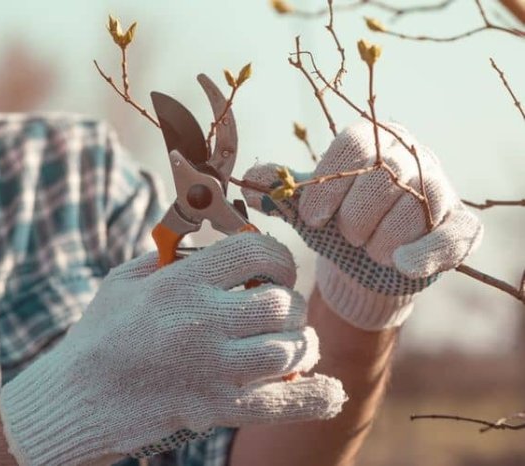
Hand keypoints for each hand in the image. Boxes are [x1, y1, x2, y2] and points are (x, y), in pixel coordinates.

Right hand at [0, 233, 345, 465]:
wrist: (78, 397)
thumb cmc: (100, 333)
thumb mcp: (124, 280)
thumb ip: (170, 257)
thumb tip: (213, 243)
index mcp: (181, 284)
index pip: (256, 253)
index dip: (277, 255)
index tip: (275, 266)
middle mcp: (202, 323)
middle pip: (280, 304)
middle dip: (289, 303)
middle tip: (280, 308)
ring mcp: (213, 369)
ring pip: (288, 349)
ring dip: (299, 342)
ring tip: (291, 341)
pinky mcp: (216, 408)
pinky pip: (281, 405)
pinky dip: (314, 397)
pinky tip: (330, 390)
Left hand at [242, 120, 482, 329]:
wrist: (369, 262)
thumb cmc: (338, 224)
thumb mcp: (308, 207)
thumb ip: (281, 193)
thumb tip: (249, 181)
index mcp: (372, 141)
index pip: (353, 146)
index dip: (327, 185)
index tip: (310, 217)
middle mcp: (411, 156)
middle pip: (383, 176)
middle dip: (354, 217)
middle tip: (346, 236)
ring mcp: (440, 189)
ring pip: (414, 207)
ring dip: (381, 240)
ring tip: (369, 249)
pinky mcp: (460, 226)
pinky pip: (448, 236)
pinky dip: (422, 254)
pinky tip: (400, 264)